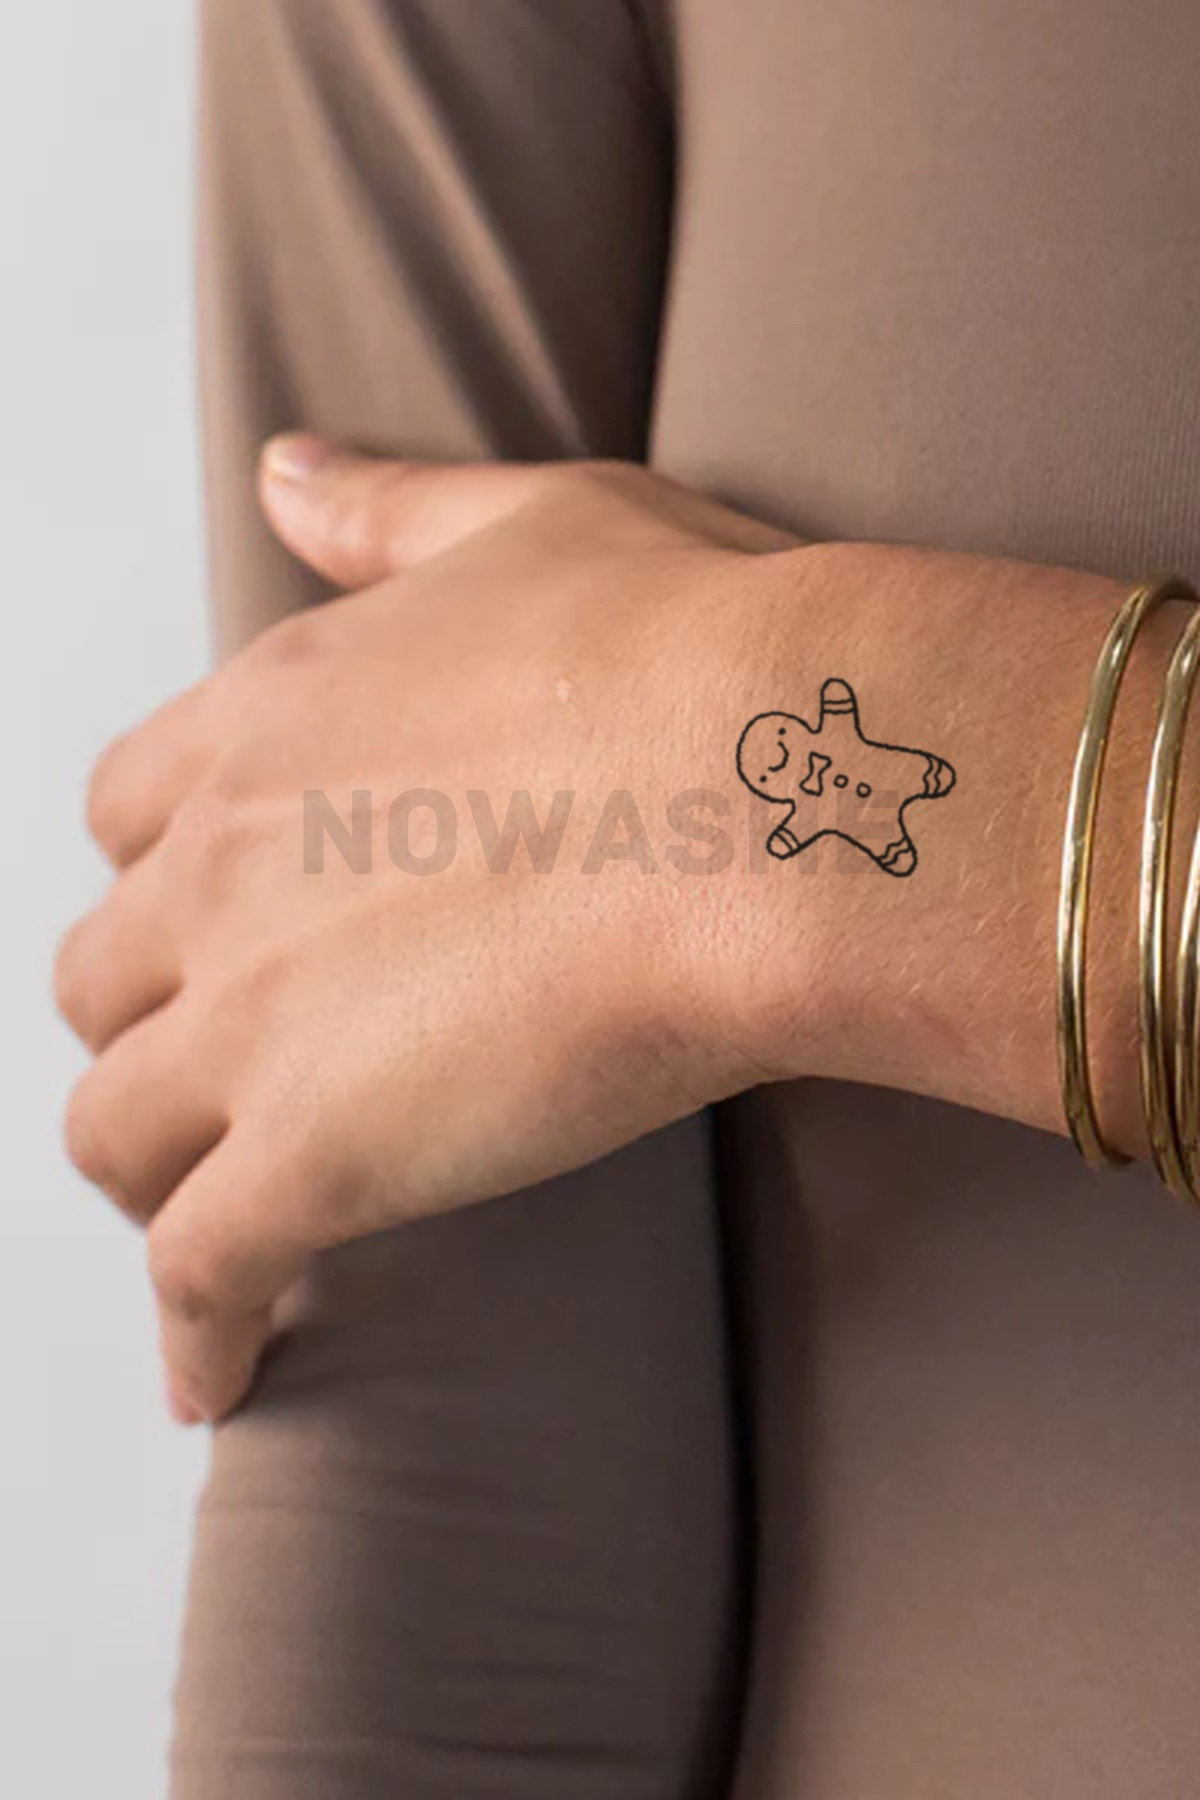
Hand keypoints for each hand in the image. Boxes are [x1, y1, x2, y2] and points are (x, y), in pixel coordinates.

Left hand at [55, 441, 796, 1425]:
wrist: (774, 790)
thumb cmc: (696, 645)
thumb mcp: (528, 523)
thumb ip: (385, 510)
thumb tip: (279, 471)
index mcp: (267, 722)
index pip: (128, 813)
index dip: (165, 871)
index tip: (219, 915)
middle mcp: (219, 869)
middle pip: (100, 977)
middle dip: (147, 1023)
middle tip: (226, 1070)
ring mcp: (249, 1020)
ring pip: (112, 1127)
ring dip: (152, 1170)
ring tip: (215, 1212)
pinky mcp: (314, 1158)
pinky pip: (202, 1276)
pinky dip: (199, 1334)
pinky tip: (218, 1378)